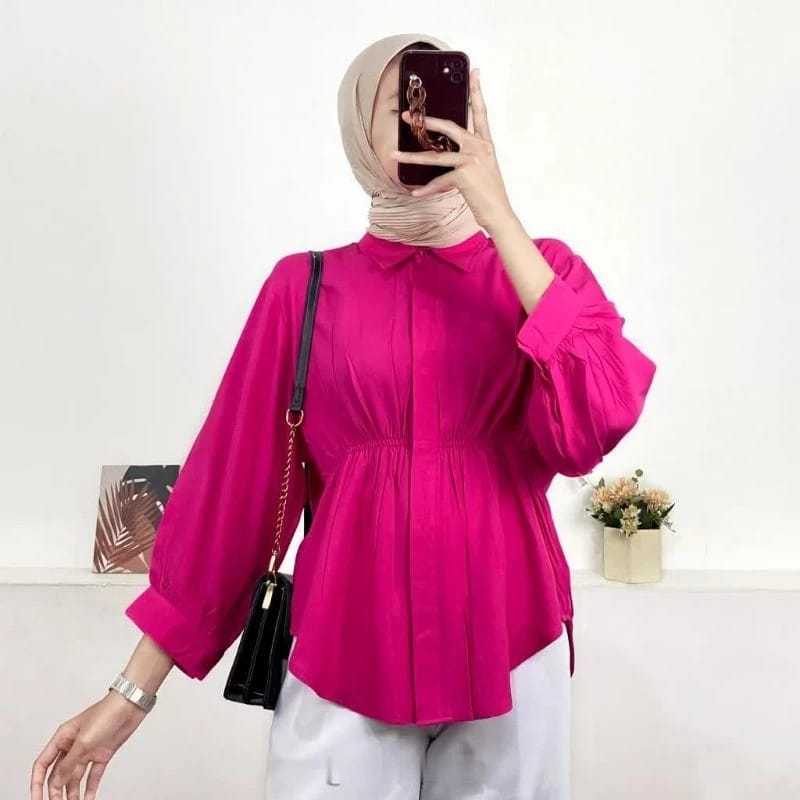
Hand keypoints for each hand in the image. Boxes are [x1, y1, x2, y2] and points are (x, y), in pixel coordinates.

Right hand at [31, 690, 148, 799]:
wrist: (131, 705)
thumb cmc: (107, 713)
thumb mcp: (84, 741)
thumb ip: (68, 764)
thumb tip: (56, 783)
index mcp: (62, 738)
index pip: (43, 764)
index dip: (37, 784)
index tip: (36, 799)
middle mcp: (73, 745)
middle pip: (58, 774)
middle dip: (56, 792)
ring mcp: (88, 750)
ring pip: (75, 777)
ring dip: (73, 793)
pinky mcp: (102, 754)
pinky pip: (93, 776)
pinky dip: (90, 789)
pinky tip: (88, 799)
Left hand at [390, 67, 516, 232]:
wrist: (498, 213)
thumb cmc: (488, 194)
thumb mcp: (481, 170)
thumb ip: (467, 157)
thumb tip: (446, 153)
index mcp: (485, 143)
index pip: (480, 112)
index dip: (477, 92)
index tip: (474, 72)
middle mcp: (479, 147)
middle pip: (449, 127)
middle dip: (426, 122)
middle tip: (407, 116)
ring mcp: (472, 160)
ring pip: (435, 155)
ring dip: (412, 155)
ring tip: (394, 153)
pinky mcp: (464, 175)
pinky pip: (438, 181)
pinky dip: (426, 189)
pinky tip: (415, 193)